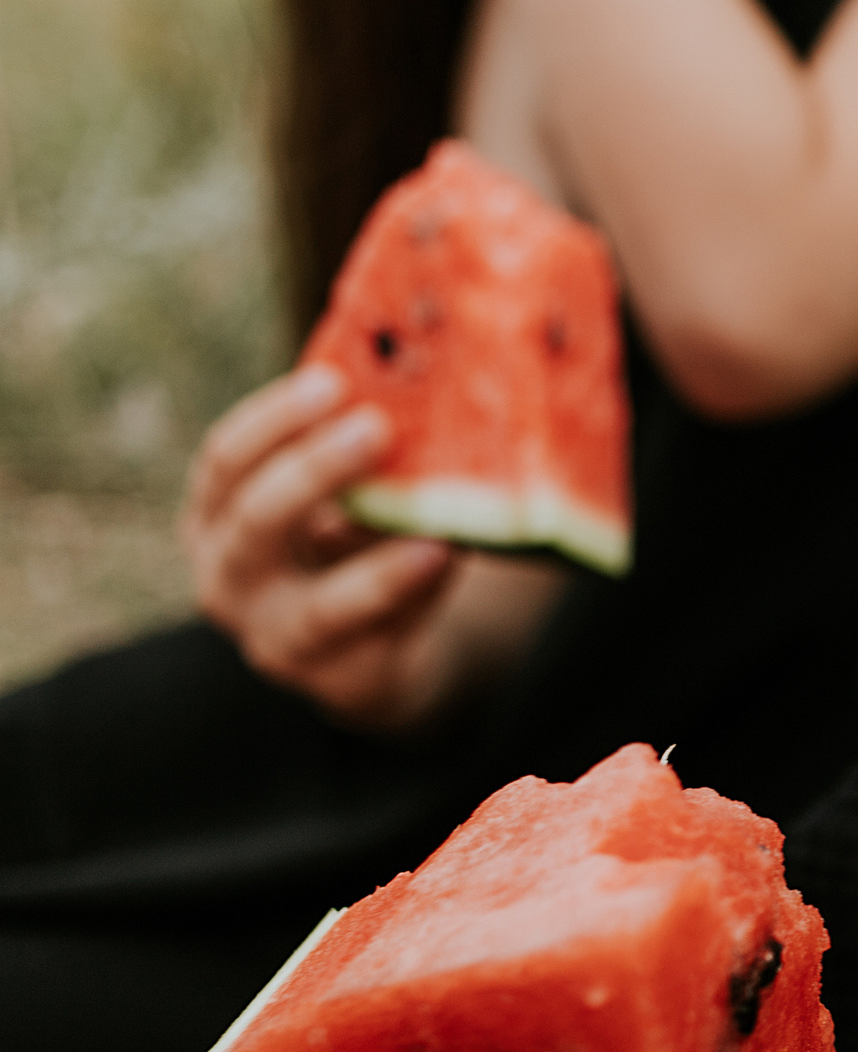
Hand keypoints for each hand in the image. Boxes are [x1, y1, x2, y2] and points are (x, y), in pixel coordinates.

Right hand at [181, 366, 459, 729]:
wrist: (373, 653)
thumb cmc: (352, 548)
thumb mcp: (341, 497)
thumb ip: (358, 453)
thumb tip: (416, 373)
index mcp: (218, 516)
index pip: (226, 460)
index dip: (275, 419)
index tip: (332, 379)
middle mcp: (229, 579)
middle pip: (255, 520)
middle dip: (314, 470)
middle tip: (376, 426)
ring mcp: (275, 638)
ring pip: (318, 603)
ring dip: (375, 560)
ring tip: (429, 523)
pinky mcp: (335, 678)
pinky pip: (376, 634)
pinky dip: (412, 595)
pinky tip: (445, 557)